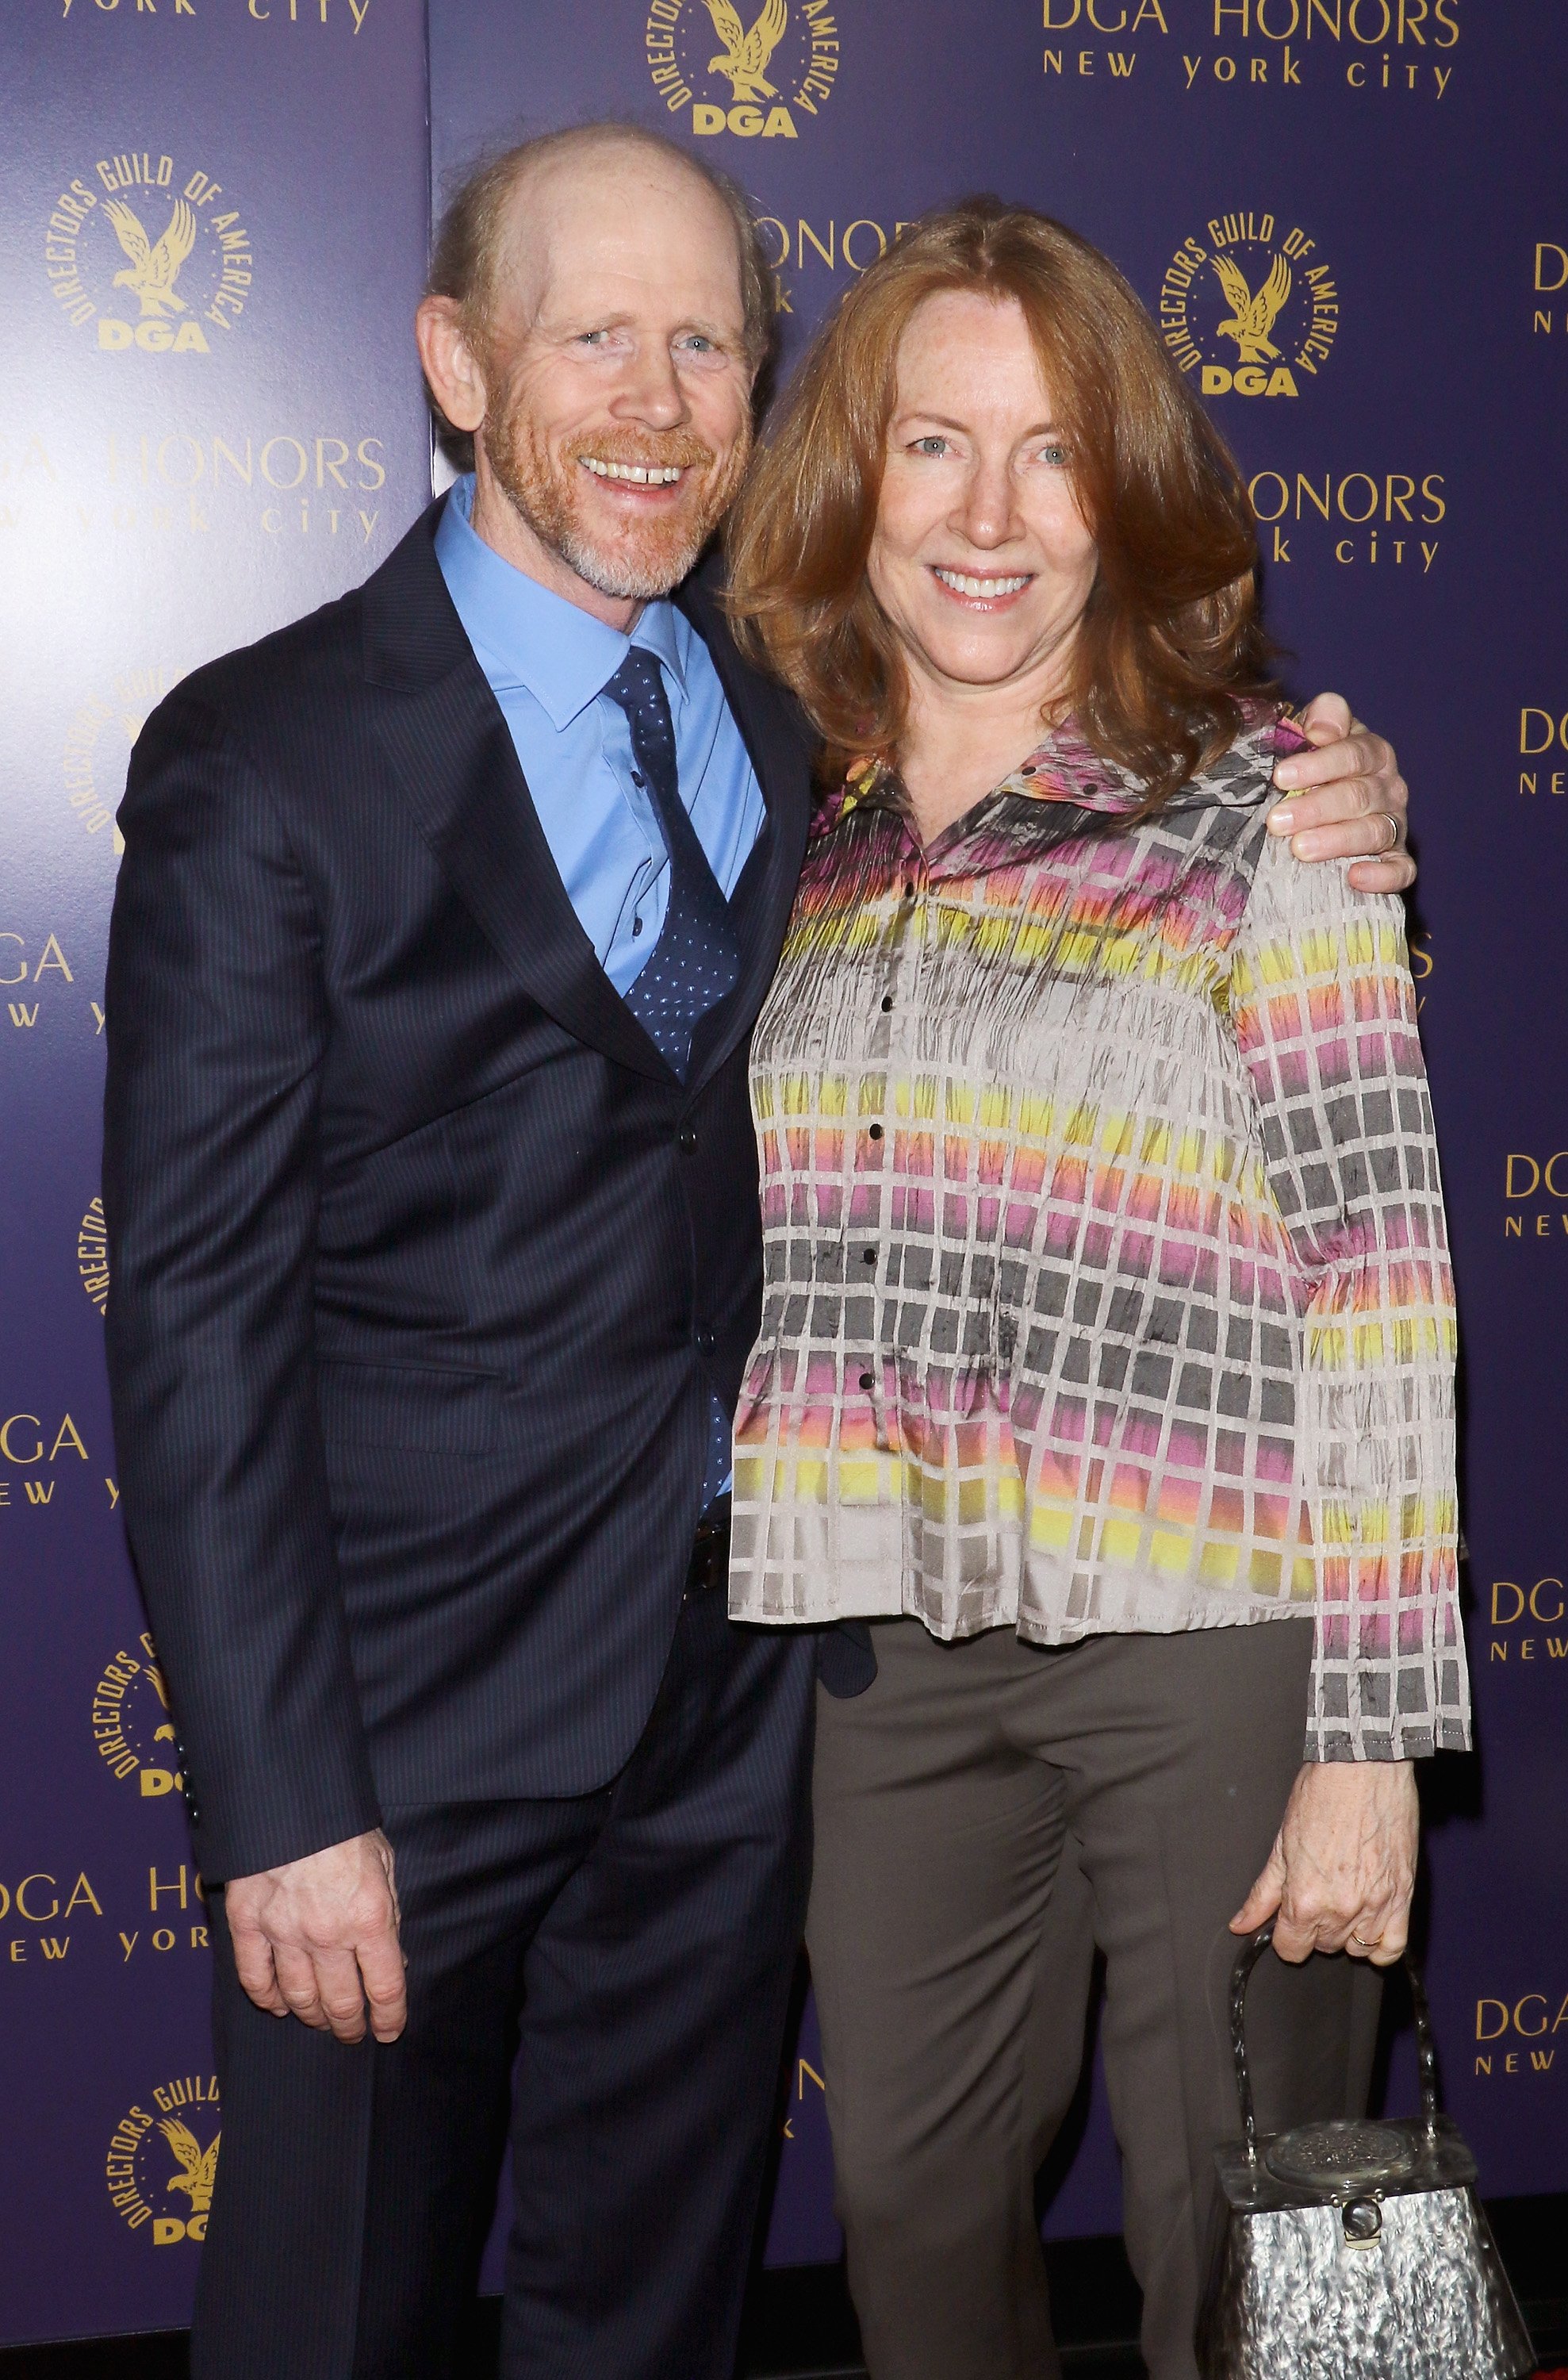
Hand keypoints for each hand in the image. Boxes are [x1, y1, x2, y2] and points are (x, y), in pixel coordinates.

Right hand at [225, 1829, 406, 2042]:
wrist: (290, 1794)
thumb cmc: (343, 1825)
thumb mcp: (383, 1861)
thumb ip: (388, 1912)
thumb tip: (392, 1958)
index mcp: (369, 1917)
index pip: (385, 1987)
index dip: (389, 2017)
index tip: (388, 2030)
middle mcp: (328, 1933)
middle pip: (340, 2002)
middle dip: (349, 2025)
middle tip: (352, 2031)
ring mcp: (284, 1932)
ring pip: (298, 1997)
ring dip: (312, 2016)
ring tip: (320, 2019)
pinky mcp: (248, 1923)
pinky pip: (254, 1977)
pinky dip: (266, 1998)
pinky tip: (278, 2004)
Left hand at [1231, 1761, 1417, 1966]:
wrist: (1363, 1767)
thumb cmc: (1321, 1795)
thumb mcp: (1282, 1844)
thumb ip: (1263, 1893)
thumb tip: (1241, 1924)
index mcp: (1305, 1899)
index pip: (1290, 1950)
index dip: (1285, 1936)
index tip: (1288, 1922)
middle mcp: (1341, 1910)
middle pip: (1323, 1946)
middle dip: (1315, 1926)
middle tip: (1317, 1894)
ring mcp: (1376, 1906)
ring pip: (1357, 1948)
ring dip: (1347, 1932)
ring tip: (1344, 1900)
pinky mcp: (1404, 1896)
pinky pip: (1394, 1947)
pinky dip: (1382, 1944)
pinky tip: (1370, 1923)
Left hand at [1268, 692, 1413, 894]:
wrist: (1324, 807)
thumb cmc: (1312, 768)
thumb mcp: (1313, 734)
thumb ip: (1320, 718)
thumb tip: (1319, 728)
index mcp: (1372, 753)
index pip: (1353, 754)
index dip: (1318, 764)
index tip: (1280, 776)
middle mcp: (1389, 788)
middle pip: (1358, 796)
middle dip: (1316, 808)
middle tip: (1277, 822)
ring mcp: (1395, 825)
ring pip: (1374, 832)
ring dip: (1336, 840)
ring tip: (1299, 849)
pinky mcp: (1397, 860)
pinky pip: (1401, 870)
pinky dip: (1382, 876)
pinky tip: (1355, 878)